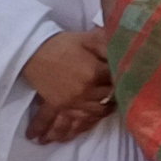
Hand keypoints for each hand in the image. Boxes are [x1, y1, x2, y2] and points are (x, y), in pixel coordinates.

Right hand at [20, 26, 116, 142]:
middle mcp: (87, 90)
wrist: (33, 53)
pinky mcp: (62, 106)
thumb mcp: (87, 39)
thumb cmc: (62, 44)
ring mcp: (74, 101)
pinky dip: (85, 122)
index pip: (116, 79)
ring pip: (96, 111)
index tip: (127, 78)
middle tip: (122, 92)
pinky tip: (93, 118)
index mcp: (94, 72)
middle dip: (116, 93)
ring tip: (111, 107)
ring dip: (105, 110)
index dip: (122, 77)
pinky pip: (77, 119)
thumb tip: (123, 53)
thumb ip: (106, 46)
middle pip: (108, 96)